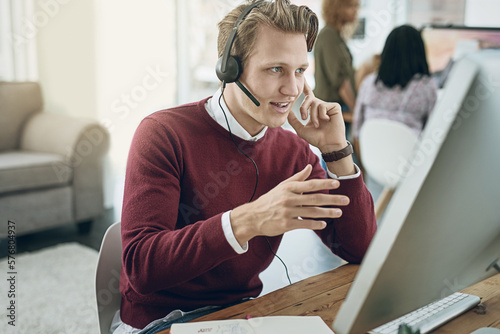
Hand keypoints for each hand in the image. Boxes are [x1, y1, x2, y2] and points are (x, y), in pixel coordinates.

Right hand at [230, 164, 349, 244]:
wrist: (253, 216)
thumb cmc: (270, 200)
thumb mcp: (282, 186)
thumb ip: (298, 178)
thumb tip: (310, 167)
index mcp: (289, 188)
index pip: (310, 184)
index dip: (324, 183)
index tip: (337, 183)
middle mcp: (289, 199)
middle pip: (314, 198)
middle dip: (332, 199)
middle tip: (345, 200)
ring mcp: (287, 212)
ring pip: (311, 212)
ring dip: (327, 213)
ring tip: (339, 212)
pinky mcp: (286, 224)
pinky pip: (304, 224)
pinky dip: (315, 224)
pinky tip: (324, 224)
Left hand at [288, 80, 346, 151]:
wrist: (328, 143)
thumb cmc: (316, 138)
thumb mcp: (301, 129)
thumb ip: (293, 120)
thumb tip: (286, 110)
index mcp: (313, 109)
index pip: (308, 95)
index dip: (305, 86)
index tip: (302, 75)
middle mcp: (320, 105)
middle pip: (308, 99)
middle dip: (303, 108)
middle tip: (304, 118)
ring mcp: (327, 105)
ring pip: (315, 103)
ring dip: (313, 116)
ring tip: (317, 124)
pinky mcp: (334, 106)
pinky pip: (322, 106)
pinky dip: (321, 115)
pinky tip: (327, 121)